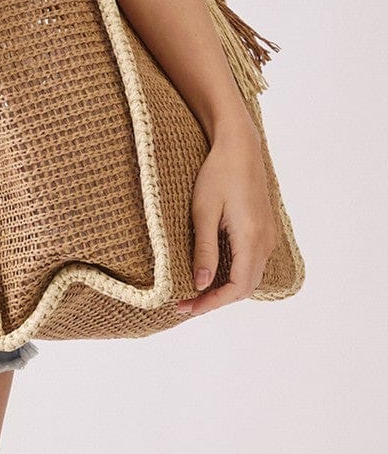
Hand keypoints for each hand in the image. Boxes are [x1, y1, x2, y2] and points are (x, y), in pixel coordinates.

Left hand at [174, 118, 278, 318]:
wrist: (240, 147)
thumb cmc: (218, 174)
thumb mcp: (203, 212)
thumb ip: (204, 250)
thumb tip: (199, 285)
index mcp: (251, 239)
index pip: (237, 288)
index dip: (212, 302)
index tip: (186, 306)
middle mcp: (265, 242)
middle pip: (245, 287)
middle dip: (216, 299)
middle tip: (185, 303)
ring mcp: (267, 236)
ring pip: (249, 276)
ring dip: (224, 288)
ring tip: (194, 291)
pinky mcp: (263, 230)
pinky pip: (250, 262)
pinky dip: (232, 273)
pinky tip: (211, 270)